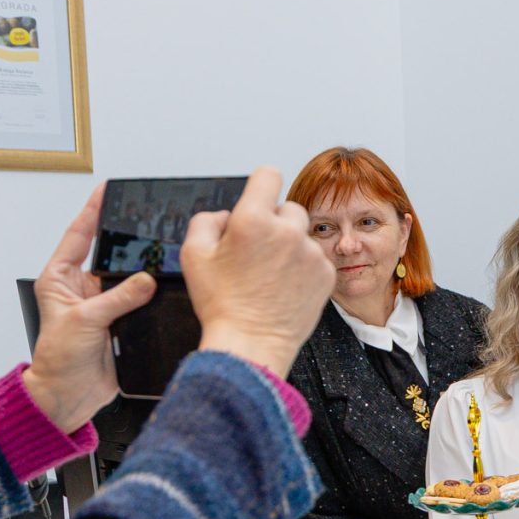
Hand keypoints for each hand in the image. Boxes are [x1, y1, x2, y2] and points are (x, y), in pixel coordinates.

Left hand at [22, 184, 158, 432]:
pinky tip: (166, 286)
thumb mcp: (85, 321)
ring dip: (142, 270)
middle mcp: (81, 287)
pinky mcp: (121, 321)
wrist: (68, 397)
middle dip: (125, 238)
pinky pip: (141, 301)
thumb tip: (145, 280)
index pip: (78, 235)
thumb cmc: (57, 360)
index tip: (107, 190)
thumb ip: (116, 298)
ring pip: (128, 277)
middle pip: (107, 253)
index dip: (92, 211)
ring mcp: (103, 304)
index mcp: (60, 278)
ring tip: (160, 251)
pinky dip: (153, 295)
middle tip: (144, 218)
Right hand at [183, 167, 333, 376]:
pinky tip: (285, 287)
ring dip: (289, 247)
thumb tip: (228, 215)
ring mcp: (310, 252)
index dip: (261, 184)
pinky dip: (303, 268)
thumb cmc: (220, 302)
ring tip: (270, 275)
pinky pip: (315, 258)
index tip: (259, 196)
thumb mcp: (193, 254)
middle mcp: (287, 230)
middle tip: (258, 252)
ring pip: (302, 236)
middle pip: (288, 208)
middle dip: (274, 223)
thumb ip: (208, 220)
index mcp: (252, 219)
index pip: (268, 174)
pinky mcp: (326, 273)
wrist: (250, 343)